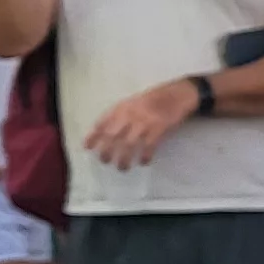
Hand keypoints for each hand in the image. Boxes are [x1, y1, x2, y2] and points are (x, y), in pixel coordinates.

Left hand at [87, 78, 202, 169]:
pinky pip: (149, 146)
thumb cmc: (150, 101)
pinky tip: (143, 162)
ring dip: (123, 158)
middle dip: (106, 151)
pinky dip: (145, 156)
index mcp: (120, 108)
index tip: (87, 148)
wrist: (176, 95)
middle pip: (112, 136)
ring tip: (122, 168)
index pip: (101, 123)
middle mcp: (129, 115)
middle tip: (104, 161)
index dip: (93, 136)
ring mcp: (144, 122)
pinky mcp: (159, 128)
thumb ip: (116, 116)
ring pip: (129, 144)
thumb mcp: (129, 103)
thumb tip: (101, 133)